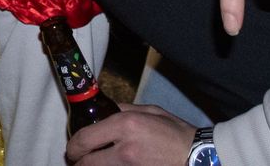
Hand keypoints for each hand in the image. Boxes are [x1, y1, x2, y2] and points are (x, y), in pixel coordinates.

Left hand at [65, 103, 194, 163]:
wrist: (197, 156)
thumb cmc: (175, 131)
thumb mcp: (149, 111)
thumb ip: (122, 109)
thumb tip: (104, 110)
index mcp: (125, 125)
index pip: (85, 138)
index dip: (73, 146)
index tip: (72, 149)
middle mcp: (124, 148)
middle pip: (87, 163)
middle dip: (78, 162)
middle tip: (77, 160)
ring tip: (91, 163)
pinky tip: (109, 165)